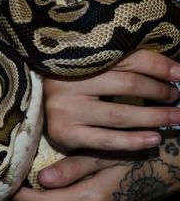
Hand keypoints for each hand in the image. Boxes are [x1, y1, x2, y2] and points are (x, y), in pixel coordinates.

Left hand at [12, 138, 179, 200]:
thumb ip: (73, 168)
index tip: (8, 185)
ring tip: (31, 186)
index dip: (21, 199)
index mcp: (92, 199)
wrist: (172, 168)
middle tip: (17, 185)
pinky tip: (55, 190)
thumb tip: (41, 180)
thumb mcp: (106, 154)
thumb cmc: (139, 153)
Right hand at [44, 49, 179, 150]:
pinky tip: (153, 139)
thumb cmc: (71, 84)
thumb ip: (120, 63)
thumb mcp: (90, 67)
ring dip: (154, 118)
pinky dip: (132, 142)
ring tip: (176, 119)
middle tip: (178, 98)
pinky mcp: (63, 133)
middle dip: (160, 92)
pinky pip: (104, 141)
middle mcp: (70, 82)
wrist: (36, 105)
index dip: (161, 66)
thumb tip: (169, 67)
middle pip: (127, 84)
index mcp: (78, 59)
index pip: (129, 58)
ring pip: (119, 114)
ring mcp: (65, 108)